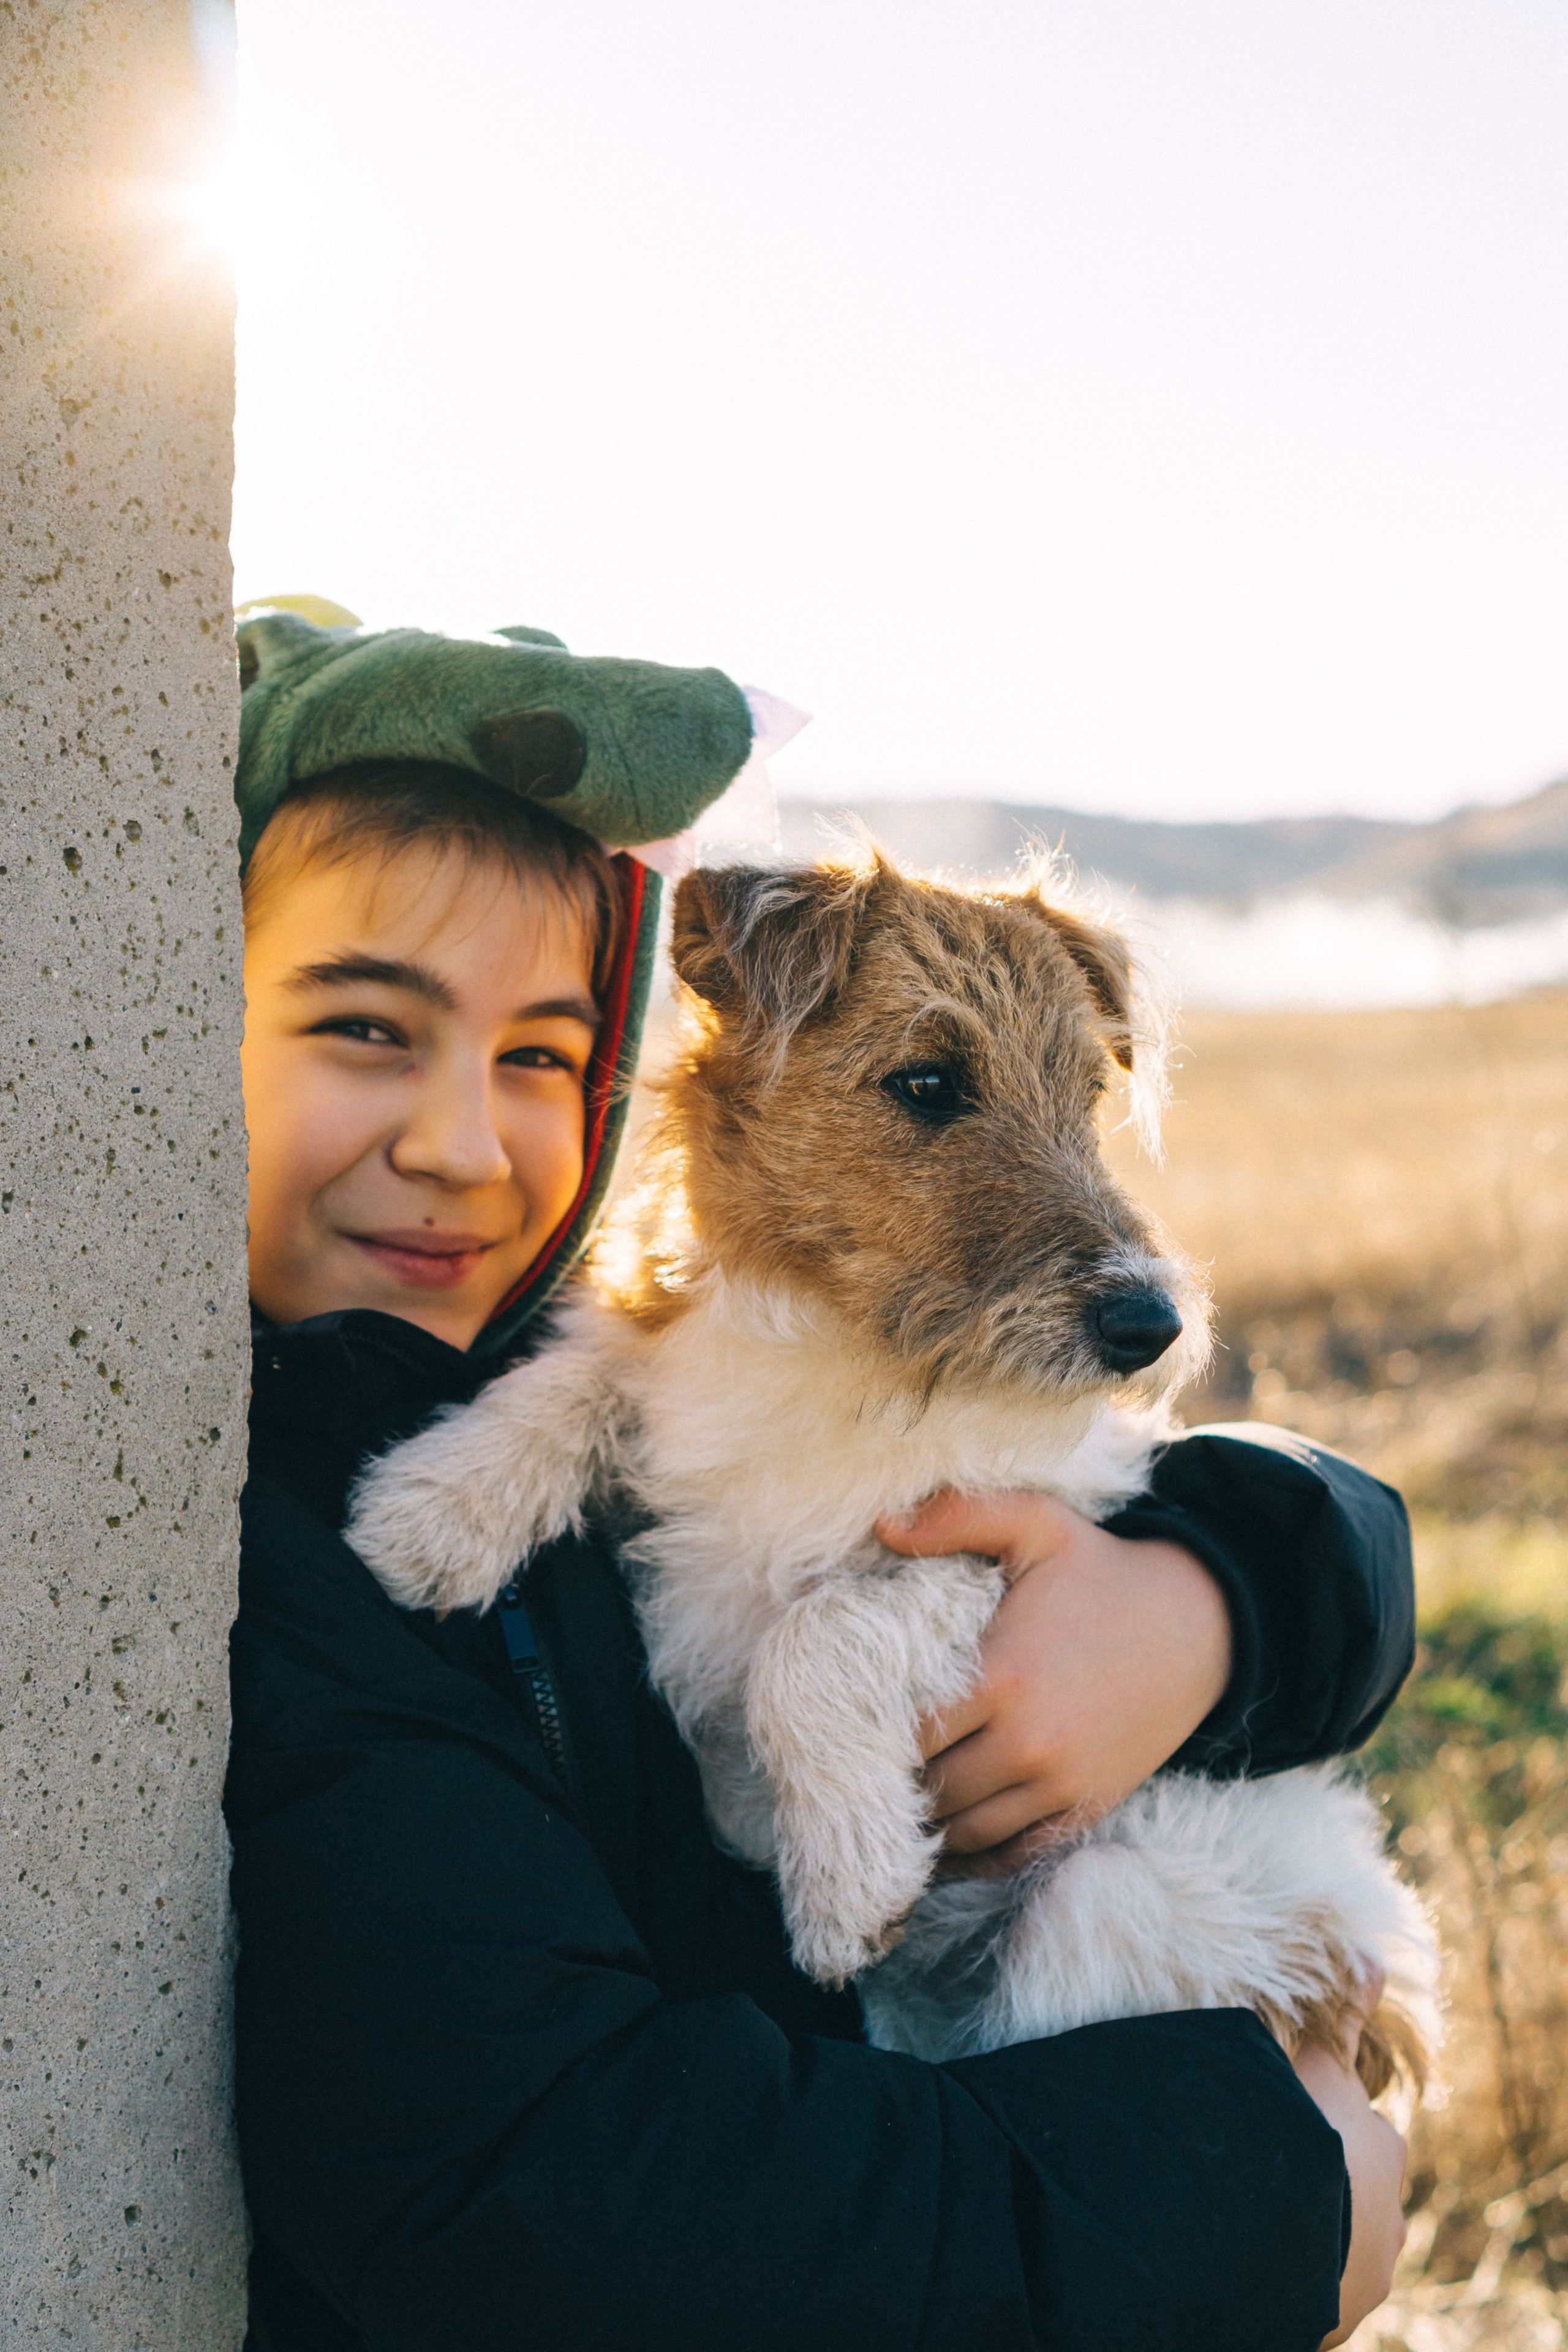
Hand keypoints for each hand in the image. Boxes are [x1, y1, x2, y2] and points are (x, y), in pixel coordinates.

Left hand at [875, 1491, 1231, 1861]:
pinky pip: (1016, 1854)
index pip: (908, 1732)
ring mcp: (1061, 1783)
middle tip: (859, 1773)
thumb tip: (882, 1525)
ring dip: (926, 1826)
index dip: (869, 1736)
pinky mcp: (1087, 1806)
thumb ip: (958, 1516)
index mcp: (1004, 1676)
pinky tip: (943, 1850)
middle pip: (931, 1788)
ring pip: (966, 1830)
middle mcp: (1030, 1741)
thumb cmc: (1103, 1571)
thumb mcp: (1036, 1524)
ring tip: (892, 1809)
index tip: (847, 1727)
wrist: (1200, 1624)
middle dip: (892, 1783)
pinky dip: (974, 1860)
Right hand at [1294, 2006, 1406, 2347]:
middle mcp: (1390, 2211)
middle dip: (1327, 2178)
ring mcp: (1370, 2262)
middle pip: (1360, 2188)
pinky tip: (1262, 2243)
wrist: (1291, 2227)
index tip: (1297, 2128)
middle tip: (1275, 2168)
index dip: (1329, 2126)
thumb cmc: (1303, 2136)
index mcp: (1382, 2151)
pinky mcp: (1343, 2305)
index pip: (1364, 2134)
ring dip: (1316, 2225)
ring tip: (1262, 2209)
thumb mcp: (1324, 2066)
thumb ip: (1346, 2018)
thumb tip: (1376, 1957)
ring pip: (1344, 2238)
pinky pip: (1321, 2280)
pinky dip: (1300, 2264)